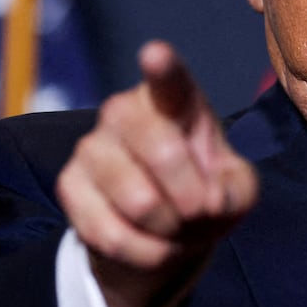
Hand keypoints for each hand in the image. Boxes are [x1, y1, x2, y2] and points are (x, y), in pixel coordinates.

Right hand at [56, 40, 258, 306]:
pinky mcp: (68, 185)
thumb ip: (237, 189)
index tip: (156, 54)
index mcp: (173, 100)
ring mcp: (91, 146)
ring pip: (139, 201)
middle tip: (199, 211)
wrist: (162, 230)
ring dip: (170, 229)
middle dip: (192, 198)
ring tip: (175, 227)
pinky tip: (153, 244)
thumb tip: (209, 200)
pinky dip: (145, 252)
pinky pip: (111, 234)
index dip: (162, 68)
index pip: (169, 80)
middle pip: (162, 152)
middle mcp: (124, 111)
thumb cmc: (206, 192)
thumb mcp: (237, 190)